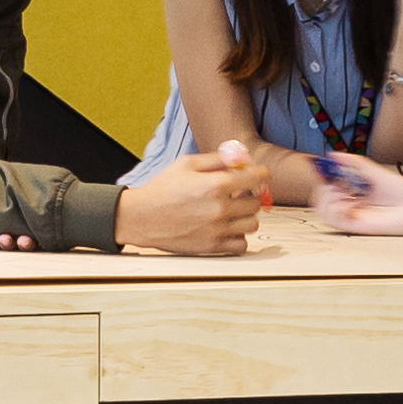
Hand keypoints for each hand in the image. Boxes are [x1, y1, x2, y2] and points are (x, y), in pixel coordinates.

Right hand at [116, 145, 262, 255]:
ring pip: (252, 224)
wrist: (141, 217)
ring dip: (245, 217)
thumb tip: (241, 157)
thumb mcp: (186, 163)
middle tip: (238, 195)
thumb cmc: (161, 189)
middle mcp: (220, 208)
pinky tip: (227, 229)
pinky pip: (241, 245)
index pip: (257, 178)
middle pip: (256, 203)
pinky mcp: (212, 246)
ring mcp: (217, 229)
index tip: (259, 176)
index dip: (261, 174)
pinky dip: (238, 237)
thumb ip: (217, 158)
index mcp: (215, 184)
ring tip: (231, 212)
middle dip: (249, 196)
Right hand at [311, 150, 402, 234]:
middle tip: (332, 181)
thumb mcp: (378, 173)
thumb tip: (334, 154)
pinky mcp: (360, 227)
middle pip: (322, 201)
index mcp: (357, 194)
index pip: (330, 187)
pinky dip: (336, 209)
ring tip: (340, 192)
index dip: (322, 177)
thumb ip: (356, 164)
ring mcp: (356, 217)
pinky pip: (336, 221)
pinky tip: (349, 202)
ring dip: (325, 200)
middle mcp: (354, 206)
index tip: (321, 166)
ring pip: (324, 213)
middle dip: (321, 188)